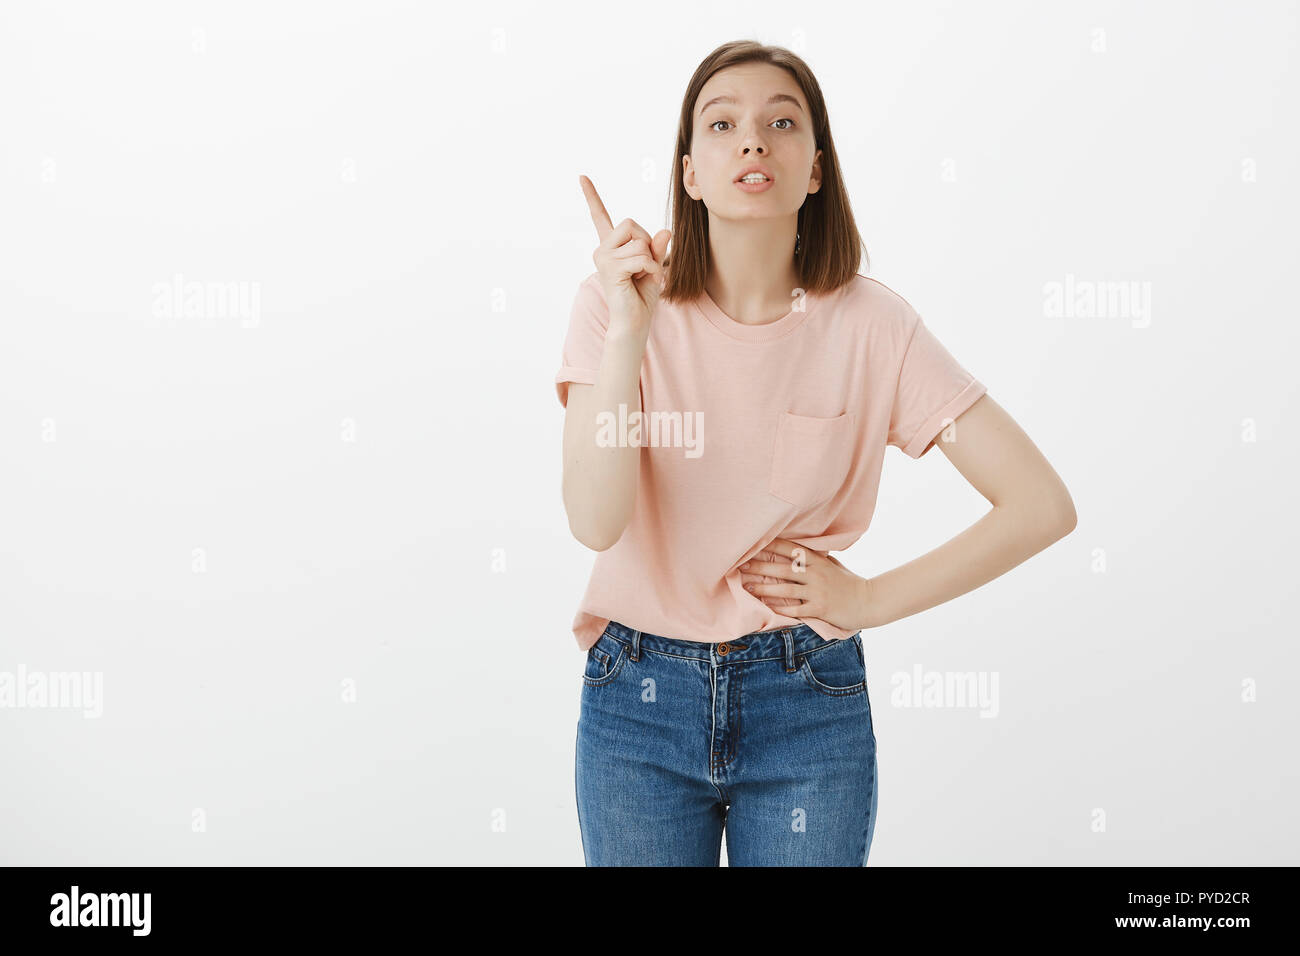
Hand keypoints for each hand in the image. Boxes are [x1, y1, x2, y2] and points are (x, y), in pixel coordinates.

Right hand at [580, 174, 671, 333]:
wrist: (634, 323)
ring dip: (650, 259)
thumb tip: (665, 230)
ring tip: (642, 276)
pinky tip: (645, 280)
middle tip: (645, 266)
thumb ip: (657, 248)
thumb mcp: (654, 266)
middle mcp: (602, 249)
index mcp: (610, 246)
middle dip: (646, 242)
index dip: (591, 195)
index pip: (599, 216)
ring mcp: (603, 258)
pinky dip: (652, 268)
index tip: (582, 176)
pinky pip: (641, 256)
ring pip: (639, 241)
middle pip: (630, 223)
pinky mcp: (609, 268)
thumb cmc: (642, 296)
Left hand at [739, 537, 879, 630]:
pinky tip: (766, 606)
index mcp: (817, 561)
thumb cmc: (847, 582)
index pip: (790, 549)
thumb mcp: (831, 564)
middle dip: (760, 567)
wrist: (867, 602)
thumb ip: (814, 558)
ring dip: (764, 589)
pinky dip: (780, 608)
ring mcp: (817, 592)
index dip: (770, 546)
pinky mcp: (819, 609)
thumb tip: (794, 548)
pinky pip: (795, 609)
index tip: (752, 544)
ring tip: (747, 587)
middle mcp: (816, 574)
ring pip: (785, 589)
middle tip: (741, 566)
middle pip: (782, 569)